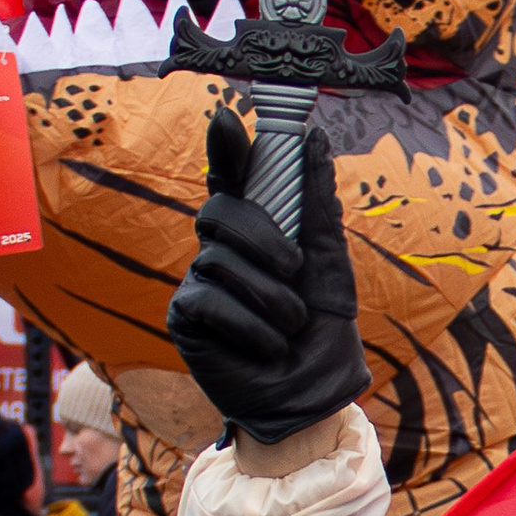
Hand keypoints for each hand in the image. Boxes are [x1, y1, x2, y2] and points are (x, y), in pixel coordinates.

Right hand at [167, 104, 370, 441]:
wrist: (314, 395)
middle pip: (220, 209)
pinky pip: (209, 300)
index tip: (227, 120)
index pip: (231, 178)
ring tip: (291, 327)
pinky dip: (249, 324)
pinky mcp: (185, 319)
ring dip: (269, 296)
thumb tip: (314, 138)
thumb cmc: (322, 330)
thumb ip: (317, 203)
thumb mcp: (330, 262)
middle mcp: (220, 250)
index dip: (225, 149)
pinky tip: (267, 347)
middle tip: (296, 270)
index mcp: (254, 231)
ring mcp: (199, 283)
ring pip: (218, 258)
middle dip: (263, 237)